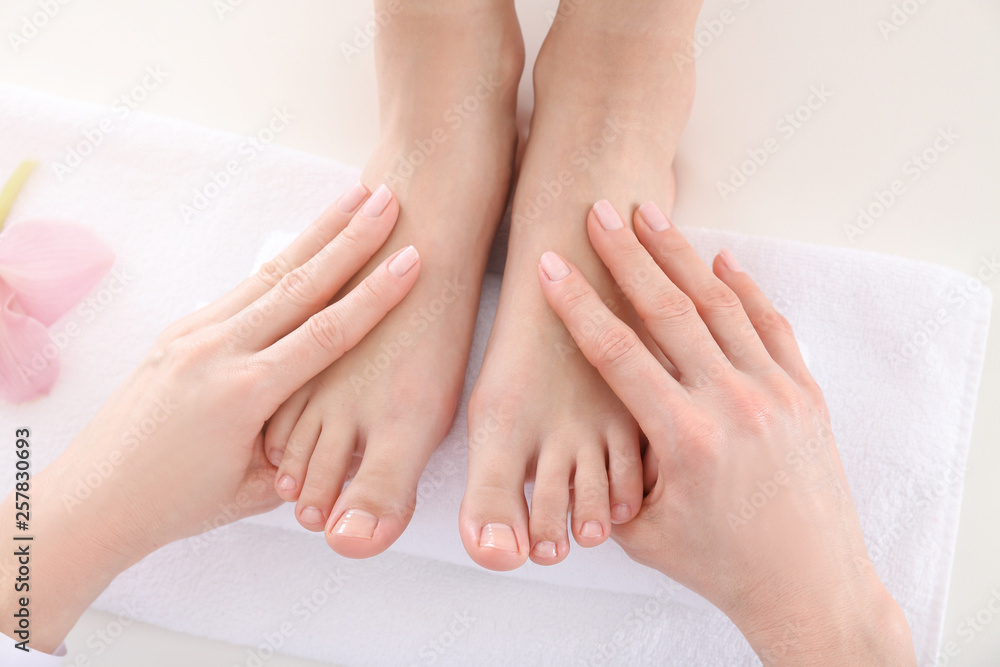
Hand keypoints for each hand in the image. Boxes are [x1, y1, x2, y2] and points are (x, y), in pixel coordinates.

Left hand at [1, 184, 420, 652]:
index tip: (411, 260)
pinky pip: (242, 290)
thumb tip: (347, 432)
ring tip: (351, 199)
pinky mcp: (181, 332)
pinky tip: (304, 246)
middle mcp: (220, 351)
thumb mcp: (253, 491)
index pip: (328, 333)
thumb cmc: (175, 503)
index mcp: (247, 393)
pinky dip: (280, 262)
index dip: (375, 295)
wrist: (94, 497)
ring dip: (315, 234)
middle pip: (301, 283)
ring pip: (269, 274)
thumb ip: (306, 454)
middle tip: (387, 199)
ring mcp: (196, 334)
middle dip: (350, 238)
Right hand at [538, 200, 915, 664]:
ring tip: (651, 214)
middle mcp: (733, 403)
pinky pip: (771, 325)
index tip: (552, 266)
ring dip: (681, 256)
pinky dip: (746, 287)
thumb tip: (587, 430)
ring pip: (721, 305)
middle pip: (670, 309)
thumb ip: (612, 472)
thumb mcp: (645, 532)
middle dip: (627, 255)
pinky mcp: (805, 393)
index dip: (578, 306)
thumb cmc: (721, 567)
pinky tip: (721, 259)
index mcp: (685, 438)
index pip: (617, 353)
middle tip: (600, 211)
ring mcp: (776, 392)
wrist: (811, 587)